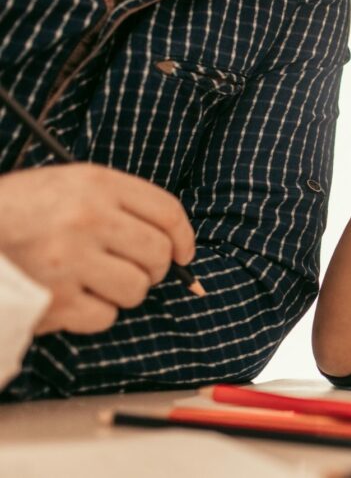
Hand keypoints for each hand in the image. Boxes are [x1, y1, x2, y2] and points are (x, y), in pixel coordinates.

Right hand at [0, 164, 195, 334]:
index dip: (183, 238)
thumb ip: (117, 206)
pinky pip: (106, 316)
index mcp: (94, 183)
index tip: (183, 254)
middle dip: (153, 269)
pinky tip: (68, 297)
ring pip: (137, 289)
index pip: (167, 212)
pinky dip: (93, 314)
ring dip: (123, 292)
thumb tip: (173, 244)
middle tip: (133, 270)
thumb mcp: (64, 186)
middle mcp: (87, 218)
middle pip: (158, 255)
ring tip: (92, 281)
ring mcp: (70, 260)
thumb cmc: (18, 213)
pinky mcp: (56, 299)